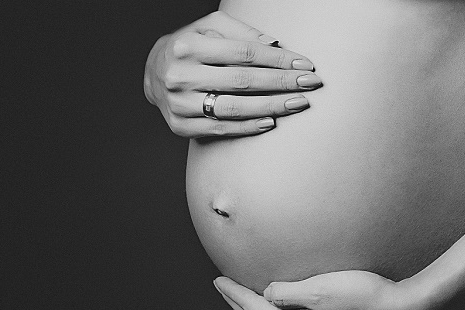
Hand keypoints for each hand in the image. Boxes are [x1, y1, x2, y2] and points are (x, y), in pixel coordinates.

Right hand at [144, 11, 321, 137]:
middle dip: (282, 82)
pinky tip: (271, 121)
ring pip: (234, 107)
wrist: (153, 73)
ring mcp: (179, 103)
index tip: (304, 64)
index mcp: (188, 45)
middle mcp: (180, 75)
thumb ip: (242, 33)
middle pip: (242, 81)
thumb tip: (276, 46)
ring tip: (297, 104)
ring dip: (271, 106)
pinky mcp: (181, 126)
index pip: (243, 53)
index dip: (277, 59)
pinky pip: (221, 128)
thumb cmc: (189, 47)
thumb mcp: (209, 27)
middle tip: (311, 84)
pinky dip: (248, 126)